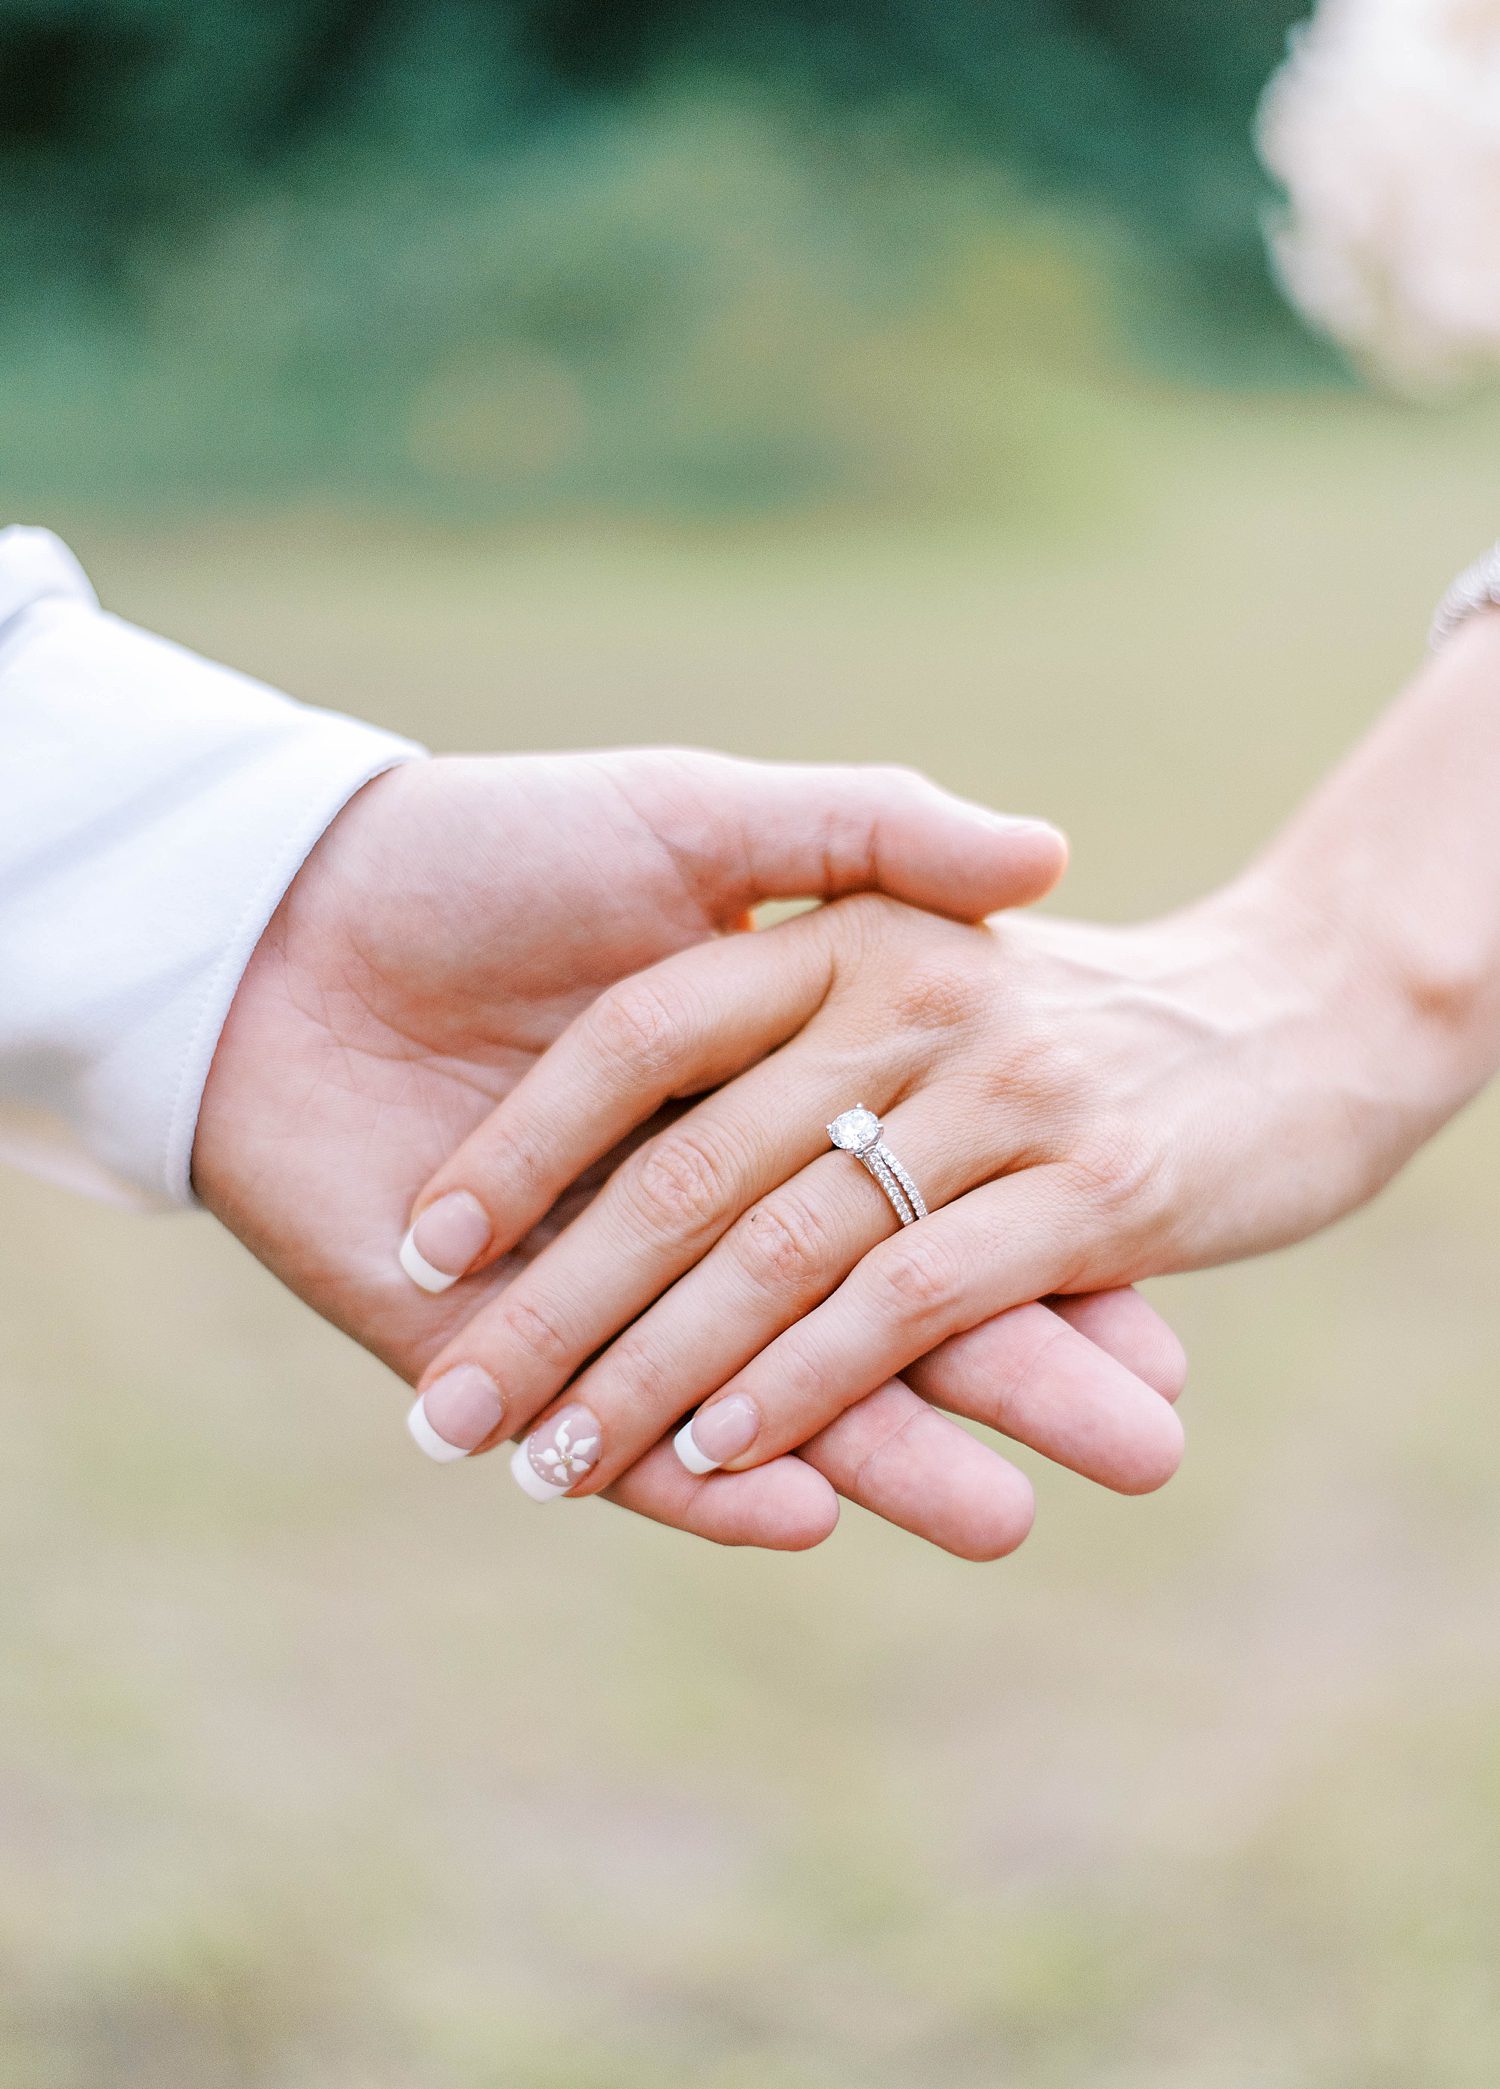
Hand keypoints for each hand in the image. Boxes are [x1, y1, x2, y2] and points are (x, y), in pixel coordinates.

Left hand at [194, 747, 1183, 1553]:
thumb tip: (1046, 855)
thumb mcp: (696, 814)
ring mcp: (633, 1259)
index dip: (1035, 1221)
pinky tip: (798, 1520)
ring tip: (1008, 1521)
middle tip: (1145, 1452)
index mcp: (789, 1054)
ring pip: (777, 1360)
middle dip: (1003, 1374)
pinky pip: (642, 1418)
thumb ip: (861, 827)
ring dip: (877, 1449)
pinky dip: (713, 1474)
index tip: (1156, 1296)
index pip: (939, 1165)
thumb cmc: (492, 845)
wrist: (278, 922)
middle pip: (881, 1282)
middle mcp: (731, 1162)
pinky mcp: (530, 1330)